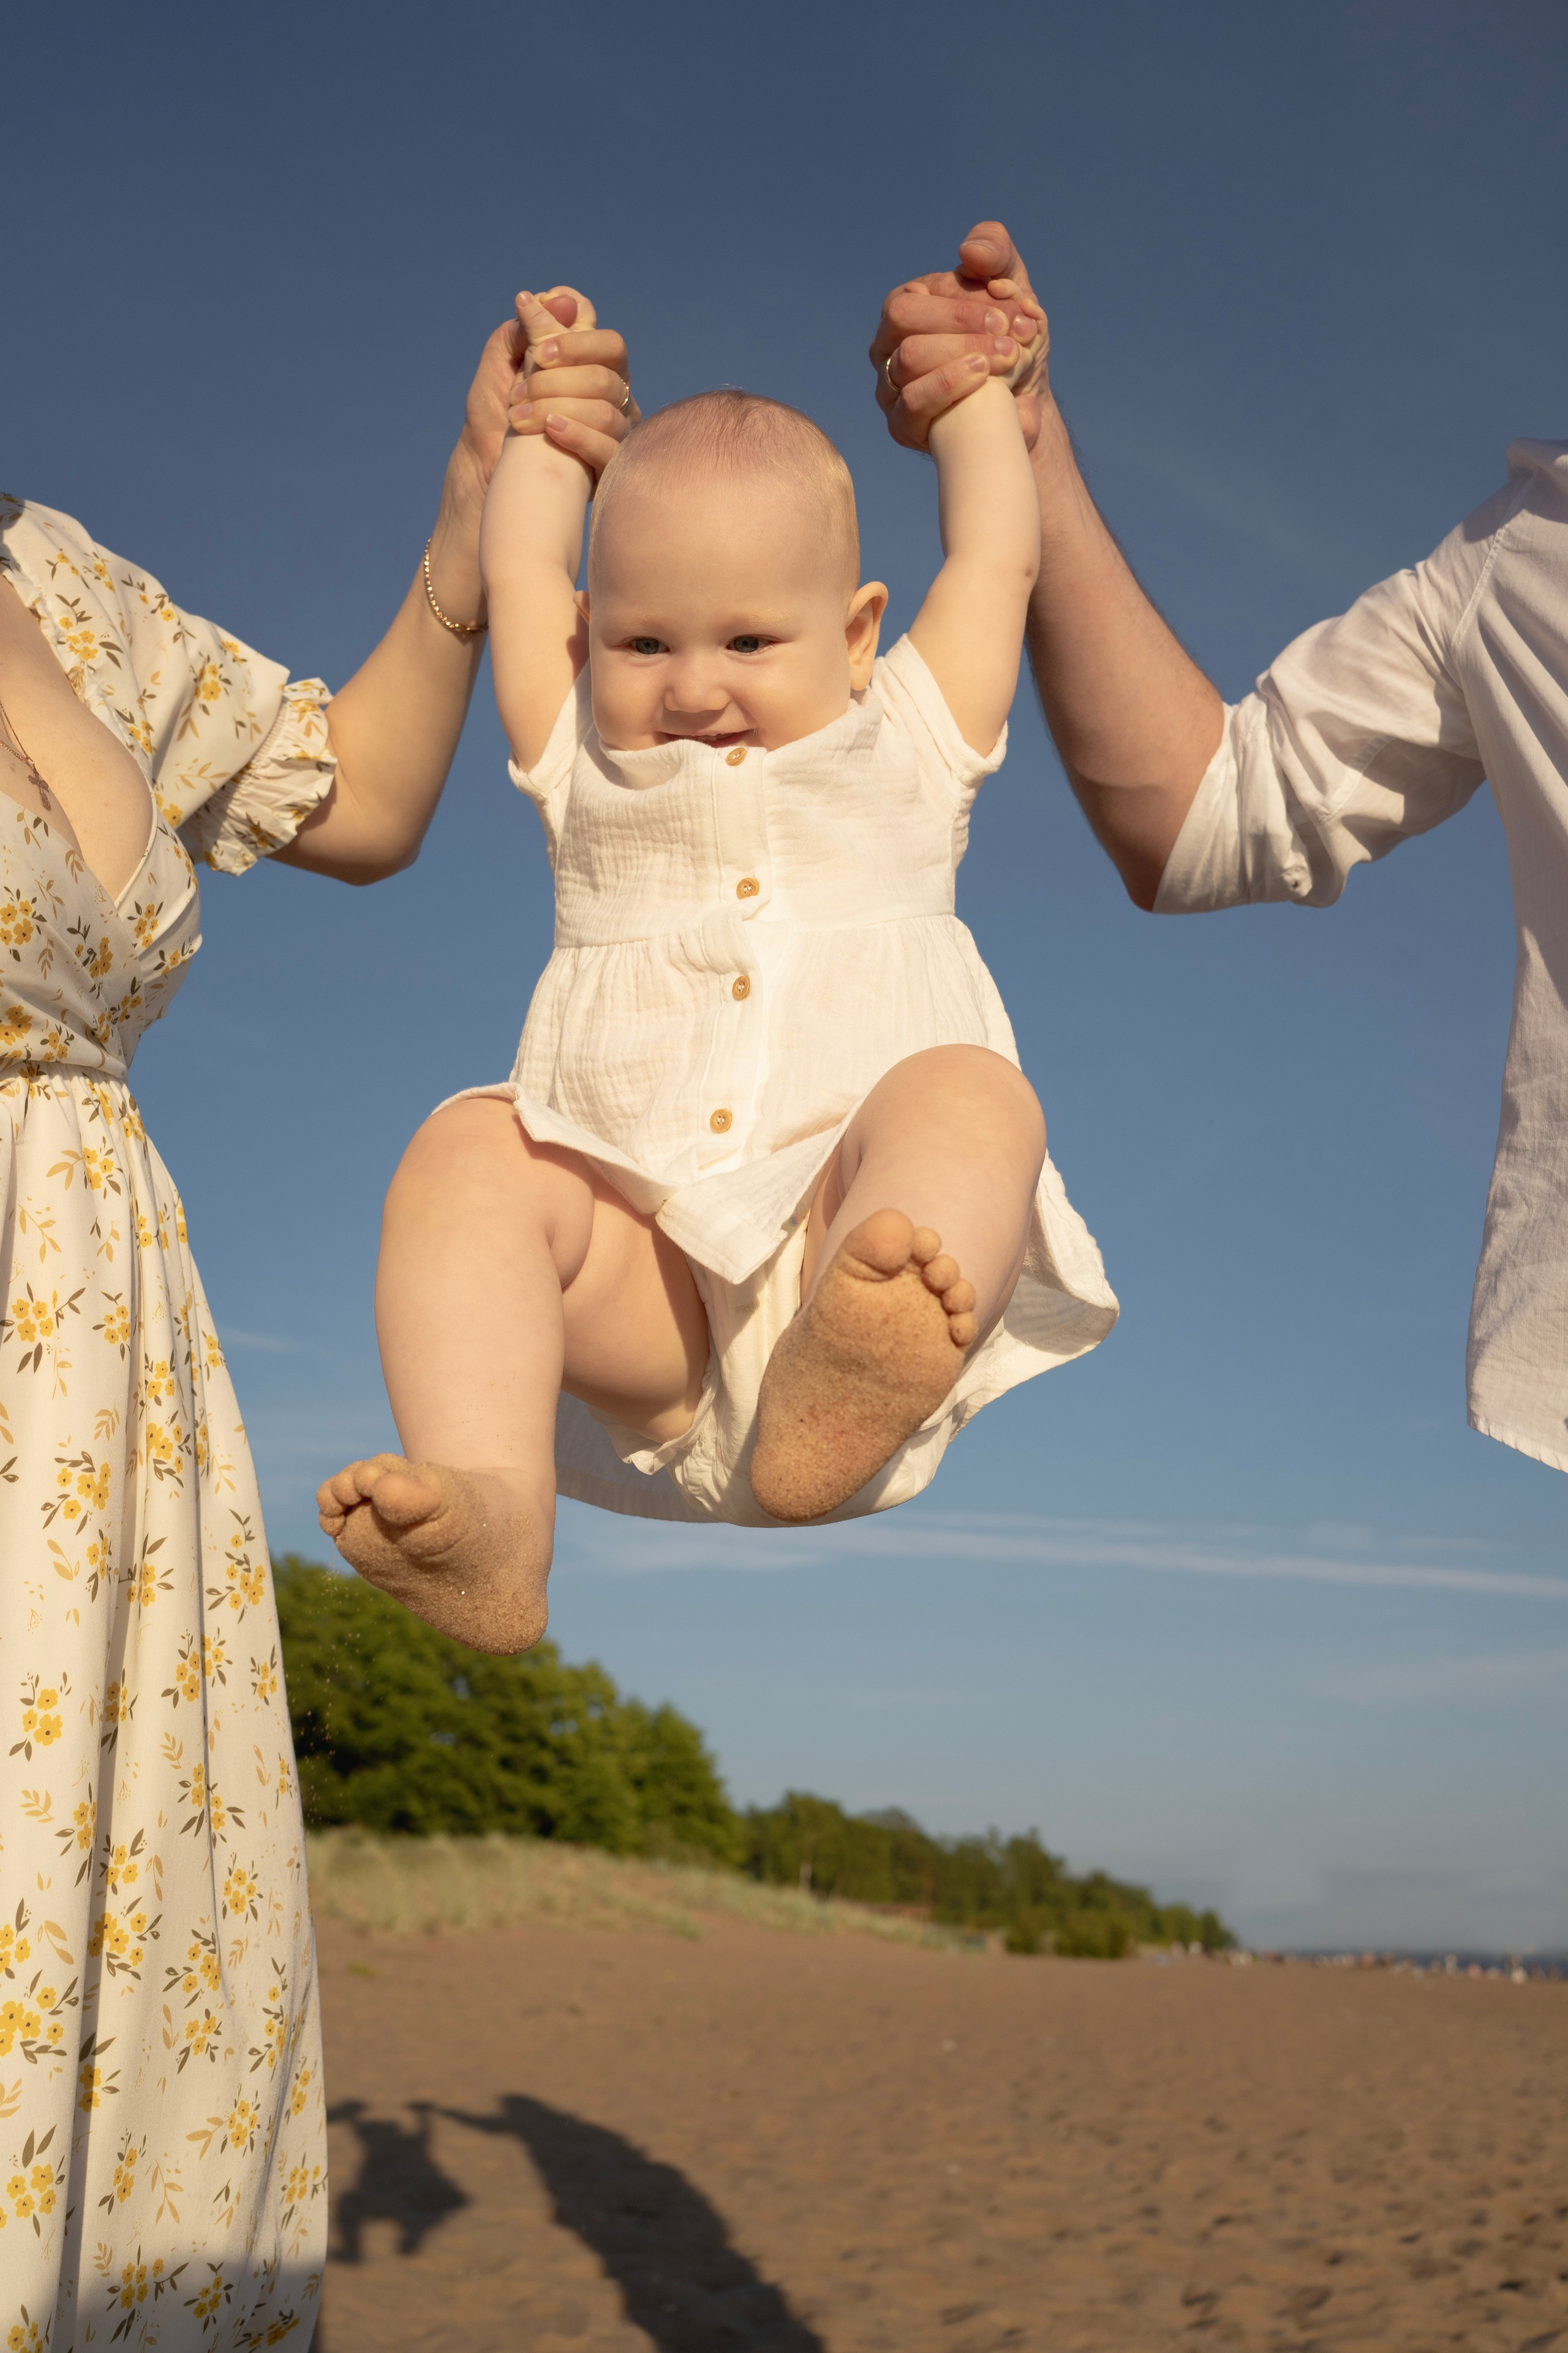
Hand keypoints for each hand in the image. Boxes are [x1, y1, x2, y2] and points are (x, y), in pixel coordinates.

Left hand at [505, 287, 635, 487]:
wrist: (485, 464)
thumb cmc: (496, 410)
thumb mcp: (503, 359)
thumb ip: (529, 327)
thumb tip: (561, 300)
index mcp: (594, 367)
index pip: (608, 343)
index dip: (577, 340)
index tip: (539, 349)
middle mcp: (613, 397)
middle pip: (606, 372)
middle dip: (557, 378)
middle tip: (518, 391)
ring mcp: (616, 431)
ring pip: (605, 407)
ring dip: (556, 407)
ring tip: (518, 418)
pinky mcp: (610, 466)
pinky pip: (609, 446)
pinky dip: (578, 434)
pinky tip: (551, 430)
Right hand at [870, 221, 1048, 452]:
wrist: (1024, 404)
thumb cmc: (1010, 342)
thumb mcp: (1012, 289)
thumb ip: (995, 254)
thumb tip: (969, 250)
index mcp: (906, 307)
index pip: (918, 296)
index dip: (964, 303)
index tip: (1009, 314)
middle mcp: (888, 346)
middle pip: (903, 320)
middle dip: (961, 324)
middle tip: (1009, 337)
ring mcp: (889, 387)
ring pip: (909, 358)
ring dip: (964, 353)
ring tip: (1007, 357)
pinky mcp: (901, 426)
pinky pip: (912, 404)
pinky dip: (950, 386)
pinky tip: (983, 380)